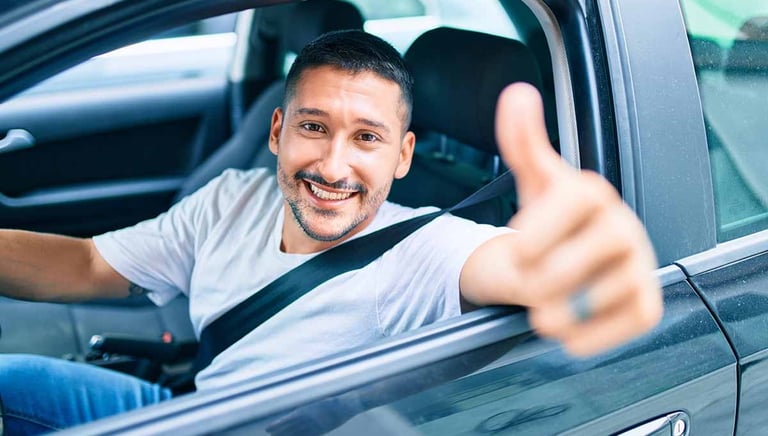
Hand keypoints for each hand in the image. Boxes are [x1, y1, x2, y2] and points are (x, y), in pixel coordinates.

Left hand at [496, 82, 662, 355]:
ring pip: (579, 305)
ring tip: (549, 298)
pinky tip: (570, 320)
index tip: (519, 246)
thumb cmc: (553, 220)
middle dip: (531, 281)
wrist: (578, 261)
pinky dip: (576, 336)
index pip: (560, 210)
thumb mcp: (534, 181)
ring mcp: (640, 268)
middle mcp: (624, 227)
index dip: (532, 234)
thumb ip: (522, 142)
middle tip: (532, 277)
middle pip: (559, 269)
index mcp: (593, 192)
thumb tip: (517, 94)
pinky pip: (606, 332)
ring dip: (549, 311)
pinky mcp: (647, 307)